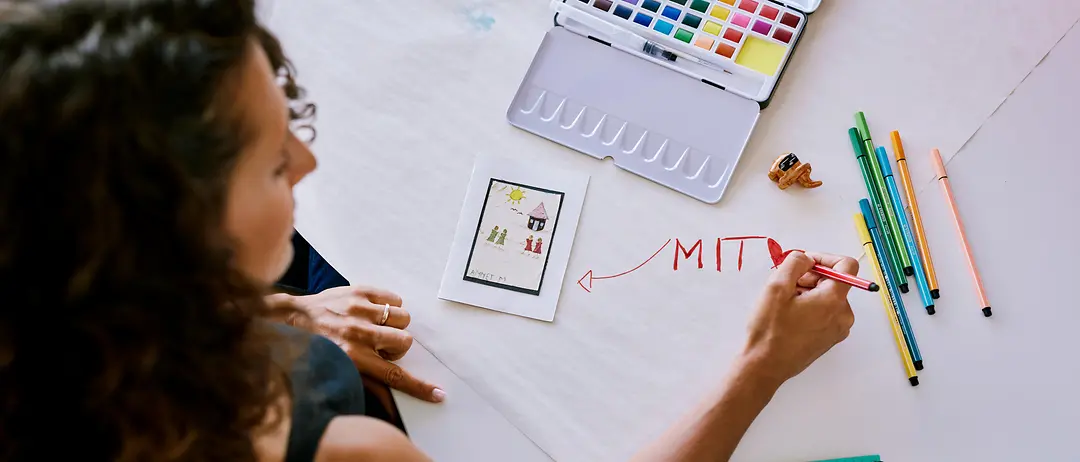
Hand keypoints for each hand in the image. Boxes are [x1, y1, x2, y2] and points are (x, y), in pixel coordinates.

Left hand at [269, 286, 444, 402]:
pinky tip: (373, 311)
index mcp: (354, 357)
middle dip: (396, 345)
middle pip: (405, 341)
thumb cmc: (316, 346)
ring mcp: (360, 309)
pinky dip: (388, 305)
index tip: (437, 393)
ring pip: (403, 317)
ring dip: (393, 324)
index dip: (419, 386)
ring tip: (375, 325)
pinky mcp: (360, 291)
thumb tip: (392, 408)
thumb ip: (369, 384)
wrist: (291, 317)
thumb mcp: (340, 368)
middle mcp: (358, 333)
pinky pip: (394, 298)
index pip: (394, 375)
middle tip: (378, 344)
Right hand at [742, 251, 856, 384]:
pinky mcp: (830, 339)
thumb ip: (795, 262)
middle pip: (835, 281)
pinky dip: (811, 307)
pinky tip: (790, 316)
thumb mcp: (776, 286)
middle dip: (812, 276)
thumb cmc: (770, 329)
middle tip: (787, 285)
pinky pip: (826, 313)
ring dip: (809, 292)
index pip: (847, 265)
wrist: (765, 366)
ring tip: (785, 303)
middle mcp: (843, 315)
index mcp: (834, 300)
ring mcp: (838, 329)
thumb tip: (806, 259)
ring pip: (829, 297)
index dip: (825, 257)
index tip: (805, 263)